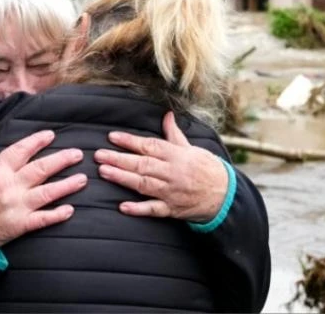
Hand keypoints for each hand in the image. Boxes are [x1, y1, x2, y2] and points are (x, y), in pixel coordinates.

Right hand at [0, 130, 86, 248]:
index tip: (51, 135)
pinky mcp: (19, 226)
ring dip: (67, 185)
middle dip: (61, 160)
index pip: (20, 151)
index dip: (36, 141)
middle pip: (41, 169)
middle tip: (78, 154)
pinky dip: (56, 215)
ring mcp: (16, 207)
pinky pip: (42, 220)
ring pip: (47, 193)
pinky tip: (70, 210)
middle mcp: (9, 187)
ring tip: (83, 179)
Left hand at [94, 112, 228, 221]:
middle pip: (142, 164)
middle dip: (119, 159)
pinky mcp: (172, 209)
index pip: (149, 145)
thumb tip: (167, 115)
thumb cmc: (207, 168)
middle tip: (98, 155)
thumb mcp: (192, 148)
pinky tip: (123, 207)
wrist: (225, 194)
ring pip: (144, 184)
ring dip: (123, 178)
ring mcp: (171, 191)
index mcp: (176, 155)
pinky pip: (153, 209)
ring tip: (104, 172)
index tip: (112, 137)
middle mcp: (172, 172)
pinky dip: (138, 209)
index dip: (130, 141)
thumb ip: (174, 134)